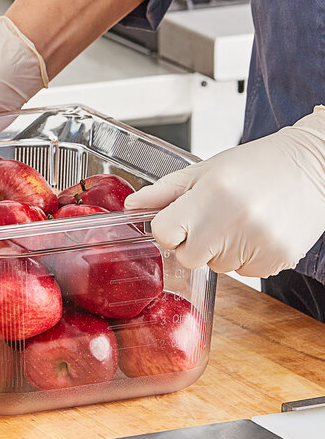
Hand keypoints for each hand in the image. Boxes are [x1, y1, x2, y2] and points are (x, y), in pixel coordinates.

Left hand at [124, 106, 324, 277]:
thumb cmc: (257, 165)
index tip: (180, 221)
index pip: (164, 234)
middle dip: (194, 243)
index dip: (168, 229)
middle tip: (214, 220)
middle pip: (188, 257)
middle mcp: (233, 220)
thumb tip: (131, 206)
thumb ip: (165, 191)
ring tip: (241, 222)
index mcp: (210, 194)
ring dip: (222, 251)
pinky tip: (258, 232)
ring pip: (217, 267)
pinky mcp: (277, 258)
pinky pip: (244, 273)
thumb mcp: (206, 169)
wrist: (316, 165)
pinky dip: (247, 258)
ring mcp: (258, 242)